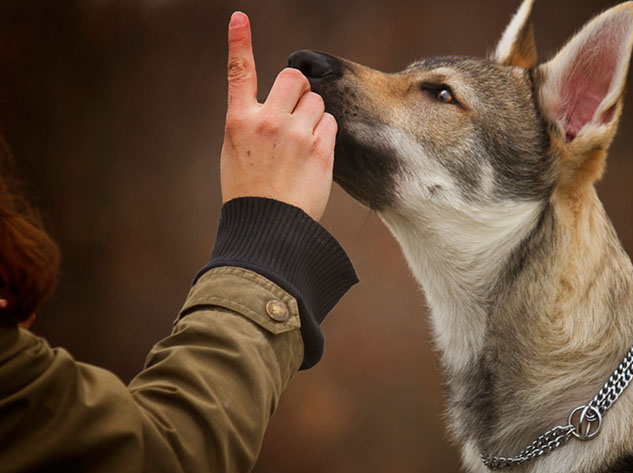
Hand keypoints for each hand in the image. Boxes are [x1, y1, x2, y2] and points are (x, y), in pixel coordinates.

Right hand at [220, 12, 336, 220]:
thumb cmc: (250, 192)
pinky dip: (325, 134)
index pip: (239, 72)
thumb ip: (253, 122)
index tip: (240, 18)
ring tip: (301, 145)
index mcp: (239, 120)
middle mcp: (267, 121)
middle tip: (294, 115)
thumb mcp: (236, 151)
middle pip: (293, 79)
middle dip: (298, 91)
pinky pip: (331, 124)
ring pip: (317, 101)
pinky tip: (313, 156)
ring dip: (314, 115)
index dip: (239, 42)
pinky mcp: (320, 149)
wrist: (269, 227)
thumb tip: (274, 103)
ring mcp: (295, 134)